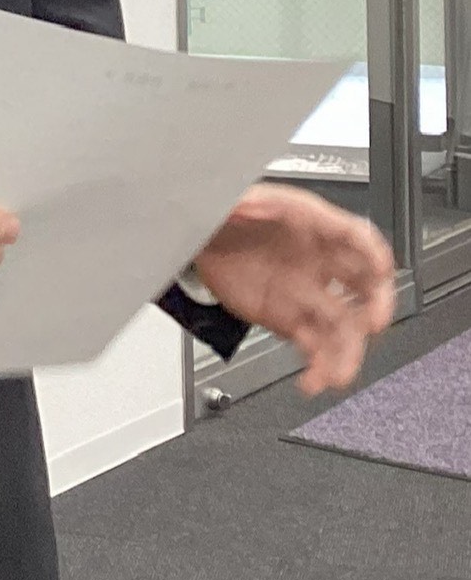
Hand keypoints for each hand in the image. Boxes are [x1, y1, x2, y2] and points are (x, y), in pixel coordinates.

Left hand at [193, 184, 396, 393]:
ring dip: (344, 353)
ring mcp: (306, 294)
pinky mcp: (289, 319)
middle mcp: (319, 264)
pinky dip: (318, 368)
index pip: (356, 236)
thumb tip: (246, 203)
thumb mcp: (233, 197)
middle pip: (363, 286)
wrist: (199, 238)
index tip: (380, 270)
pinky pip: (313, 347)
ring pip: (340, 328)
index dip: (373, 252)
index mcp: (312, 227)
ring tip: (336, 376)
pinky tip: (314, 382)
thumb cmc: (225, 212)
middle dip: (375, 305)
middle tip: (373, 323)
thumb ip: (244, 202)